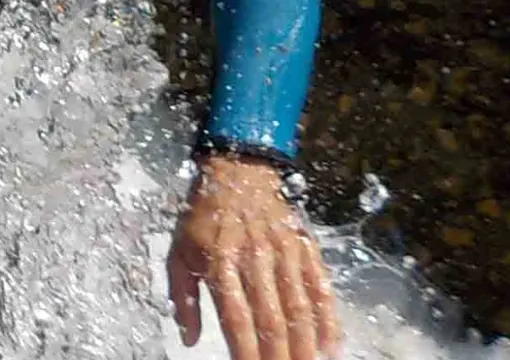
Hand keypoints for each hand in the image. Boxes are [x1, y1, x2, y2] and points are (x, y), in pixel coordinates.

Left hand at [167, 154, 339, 359]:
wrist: (236, 168)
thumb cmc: (202, 216)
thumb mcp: (178, 252)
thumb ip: (182, 299)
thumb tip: (188, 340)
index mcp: (220, 261)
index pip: (236, 317)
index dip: (244, 350)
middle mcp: (255, 258)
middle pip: (272, 319)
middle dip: (278, 355)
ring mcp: (284, 253)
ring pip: (299, 307)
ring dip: (306, 344)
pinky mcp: (304, 247)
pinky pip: (320, 287)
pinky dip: (328, 319)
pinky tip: (331, 346)